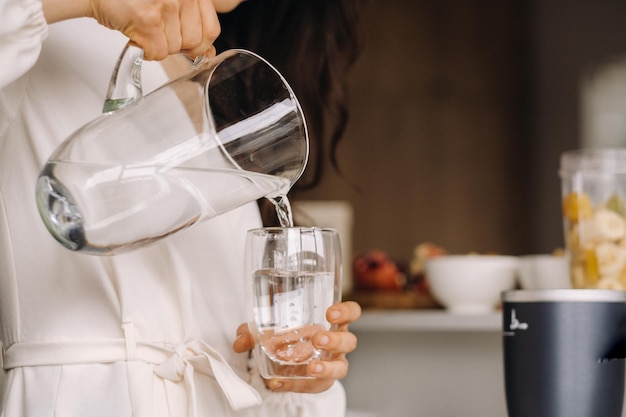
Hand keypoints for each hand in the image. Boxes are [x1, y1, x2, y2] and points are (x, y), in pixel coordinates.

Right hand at [43, 0, 244, 60]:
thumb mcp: (171, 3)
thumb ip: (193, 23)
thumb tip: (208, 53)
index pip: (212, 30)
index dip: (198, 42)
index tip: (185, 41)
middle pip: (194, 42)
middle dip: (174, 43)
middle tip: (158, 31)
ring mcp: (167, 6)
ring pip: (174, 49)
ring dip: (157, 45)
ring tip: (145, 28)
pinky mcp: (148, 20)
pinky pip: (158, 53)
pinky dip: (146, 51)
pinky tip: (137, 35)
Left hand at [233, 301, 360, 392]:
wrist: (286, 362)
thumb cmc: (288, 338)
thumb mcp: (270, 329)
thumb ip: (253, 332)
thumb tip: (238, 341)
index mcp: (331, 323)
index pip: (351, 313)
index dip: (346, 311)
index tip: (330, 312)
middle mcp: (336, 344)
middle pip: (349, 341)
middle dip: (335, 340)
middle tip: (317, 339)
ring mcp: (332, 364)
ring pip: (341, 368)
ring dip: (326, 367)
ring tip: (311, 367)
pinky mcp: (320, 383)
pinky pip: (314, 386)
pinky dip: (296, 385)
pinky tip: (278, 382)